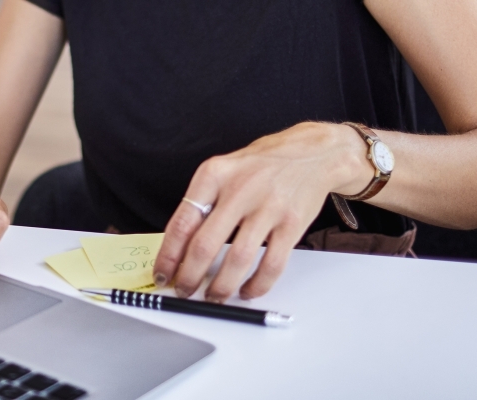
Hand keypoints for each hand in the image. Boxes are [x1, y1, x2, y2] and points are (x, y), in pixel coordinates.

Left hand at [152, 122, 370, 302]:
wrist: (313, 152)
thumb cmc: (262, 165)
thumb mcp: (224, 170)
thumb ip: (202, 202)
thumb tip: (179, 248)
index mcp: (214, 175)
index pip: (182, 223)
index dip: (168, 255)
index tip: (163, 274)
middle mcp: (240, 190)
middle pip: (205, 245)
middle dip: (190, 276)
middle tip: (185, 290)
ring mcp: (268, 207)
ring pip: (238, 259)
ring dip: (222, 286)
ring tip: (214, 296)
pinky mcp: (292, 223)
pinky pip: (272, 264)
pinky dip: (257, 284)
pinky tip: (247, 290)